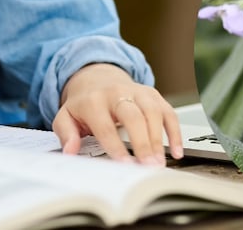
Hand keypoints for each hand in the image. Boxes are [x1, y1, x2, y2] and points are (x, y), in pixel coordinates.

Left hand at [52, 63, 183, 165]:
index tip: (125, 165)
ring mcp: (137, 92)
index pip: (105, 125)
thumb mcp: (66, 116)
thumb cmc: (84, 103)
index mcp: (94, 101)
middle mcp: (117, 93)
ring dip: (159, 138)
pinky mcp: (153, 94)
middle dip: (142, 142)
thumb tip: (70, 150)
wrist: (97, 78)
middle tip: (148, 165)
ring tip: (160, 162)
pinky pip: (168, 111)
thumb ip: (66, 133)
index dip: (116, 146)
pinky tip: (176, 150)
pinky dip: (175, 131)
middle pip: (133, 116)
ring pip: (152, 112)